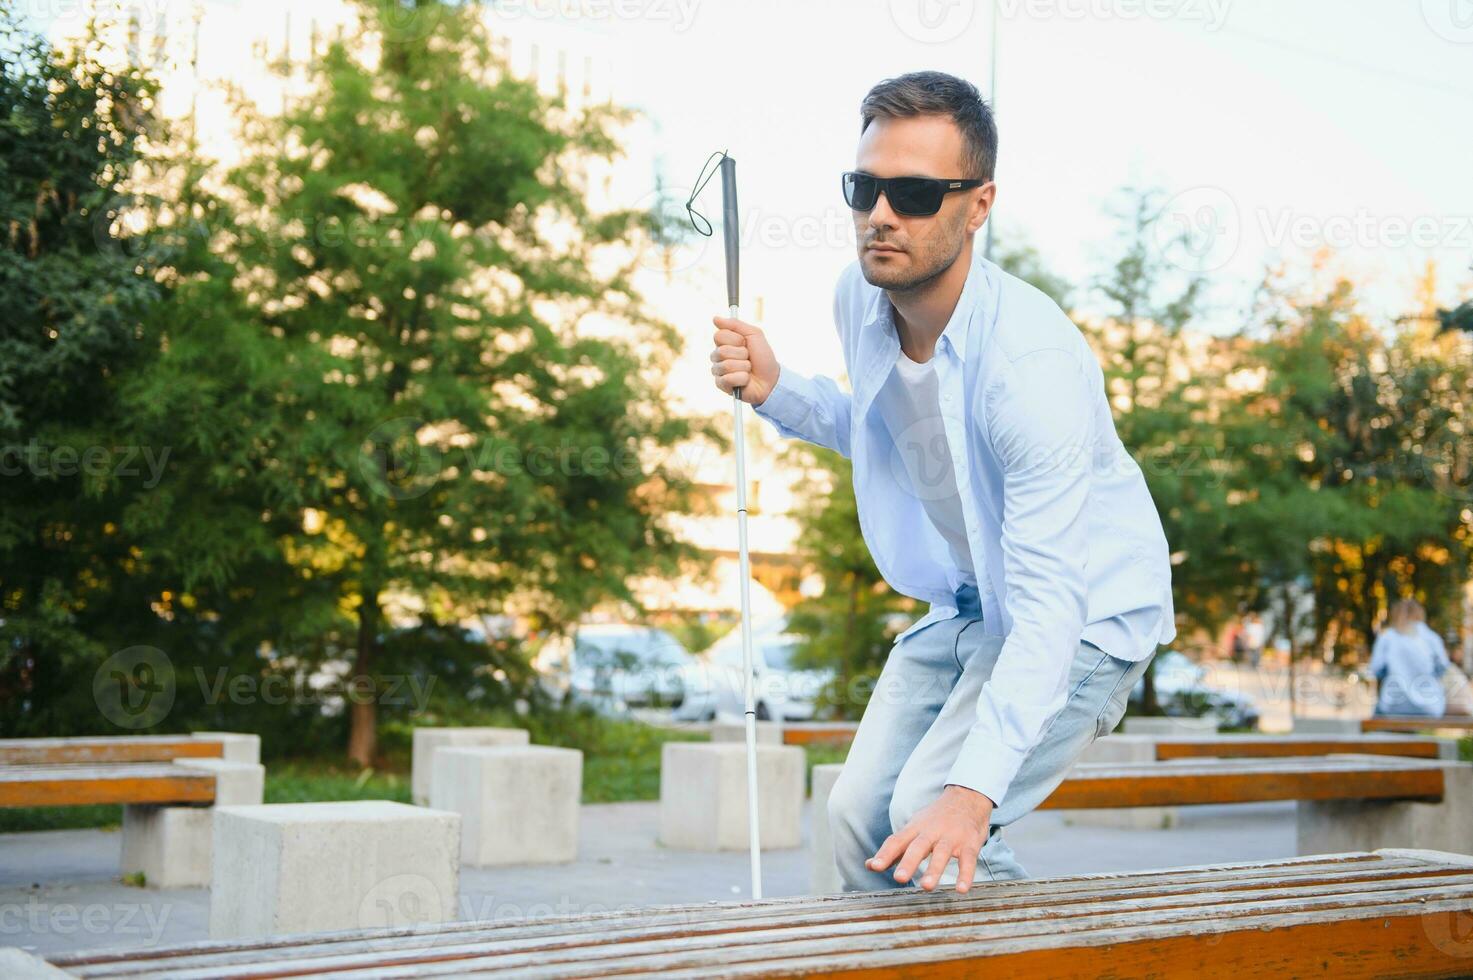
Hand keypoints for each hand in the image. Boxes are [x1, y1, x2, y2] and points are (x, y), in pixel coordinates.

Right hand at [710, 316, 778, 406]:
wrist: (771, 378)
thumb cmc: (763, 357)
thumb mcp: (754, 334)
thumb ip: (735, 325)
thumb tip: (715, 318)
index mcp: (724, 343)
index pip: (719, 336)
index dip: (735, 339)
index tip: (745, 343)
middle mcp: (718, 356)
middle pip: (722, 351)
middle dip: (742, 354)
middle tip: (749, 358)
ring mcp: (719, 371)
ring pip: (726, 365)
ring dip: (744, 367)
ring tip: (748, 369)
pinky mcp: (721, 385)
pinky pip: (728, 379)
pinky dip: (742, 378)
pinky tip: (745, 380)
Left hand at [866, 785, 993, 892]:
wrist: (967, 798)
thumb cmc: (936, 818)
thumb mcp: (914, 828)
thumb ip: (895, 849)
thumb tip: (870, 865)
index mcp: (915, 828)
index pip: (897, 840)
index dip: (885, 853)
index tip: (873, 866)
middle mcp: (932, 831)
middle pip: (918, 846)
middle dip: (908, 862)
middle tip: (899, 878)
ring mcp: (952, 837)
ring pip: (942, 853)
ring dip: (934, 870)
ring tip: (926, 886)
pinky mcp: (970, 844)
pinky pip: (968, 860)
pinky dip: (965, 875)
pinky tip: (961, 889)